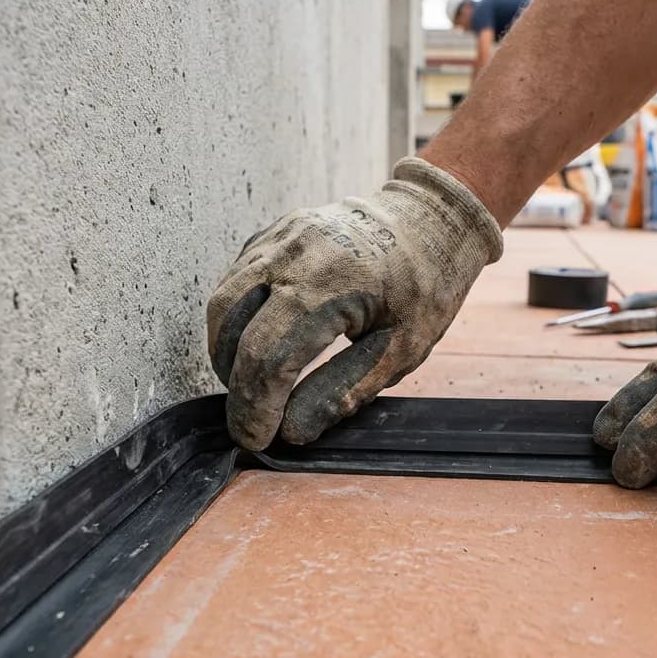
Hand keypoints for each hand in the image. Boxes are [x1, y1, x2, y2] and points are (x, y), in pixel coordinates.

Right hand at [207, 158, 501, 449]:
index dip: (255, 406)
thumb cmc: (425, 286)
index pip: (270, 355)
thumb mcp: (402, 349)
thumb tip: (291, 430)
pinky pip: (237, 281)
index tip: (254, 439)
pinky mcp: (274, 234)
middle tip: (252, 417)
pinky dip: (237, 319)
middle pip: (233, 326)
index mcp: (336, 283)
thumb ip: (343, 391)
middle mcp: (298, 253)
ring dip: (227, 351)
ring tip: (253, 384)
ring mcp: (282, 237)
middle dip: (235, 382)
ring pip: (224, 300)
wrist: (431, 218)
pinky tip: (259, 343)